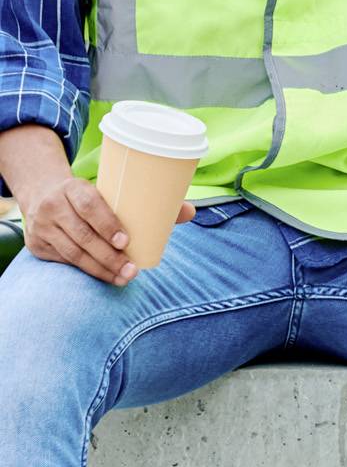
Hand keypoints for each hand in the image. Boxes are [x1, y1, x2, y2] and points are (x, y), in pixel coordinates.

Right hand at [24, 173, 191, 286]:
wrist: (42, 193)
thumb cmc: (90, 197)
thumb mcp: (109, 191)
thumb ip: (148, 203)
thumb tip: (190, 211)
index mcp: (73, 188)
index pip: (89, 205)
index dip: (107, 224)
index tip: (126, 241)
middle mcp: (53, 205)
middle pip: (82, 235)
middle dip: (109, 257)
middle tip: (133, 270)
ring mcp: (41, 226)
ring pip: (73, 253)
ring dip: (100, 269)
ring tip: (123, 278)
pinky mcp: (37, 244)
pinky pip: (63, 262)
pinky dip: (86, 271)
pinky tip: (104, 277)